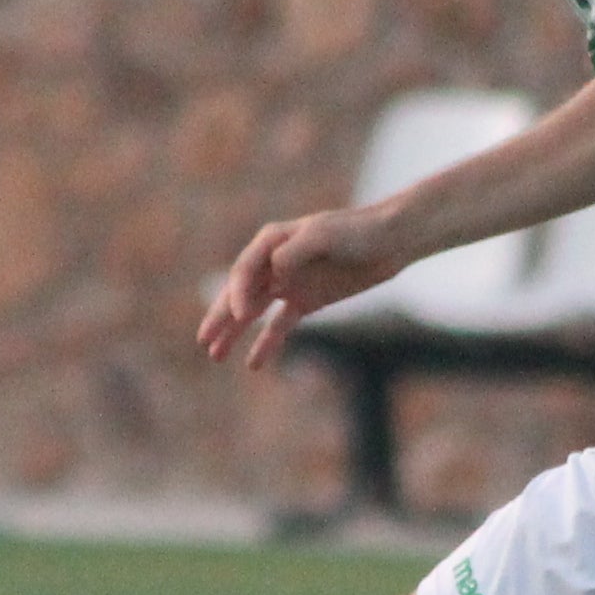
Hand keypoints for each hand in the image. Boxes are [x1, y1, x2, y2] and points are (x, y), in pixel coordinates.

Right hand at [198, 204, 411, 370]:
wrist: (391, 240)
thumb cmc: (358, 231)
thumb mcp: (324, 235)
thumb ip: (296, 251)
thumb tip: (274, 268)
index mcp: (272, 240)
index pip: (244, 270)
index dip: (237, 293)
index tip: (240, 315)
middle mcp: (275, 262)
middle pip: (240, 293)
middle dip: (220, 317)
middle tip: (203, 340)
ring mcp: (290, 283)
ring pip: (253, 312)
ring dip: (234, 332)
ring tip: (214, 355)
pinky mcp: (307, 300)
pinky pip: (280, 325)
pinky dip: (266, 343)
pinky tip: (253, 364)